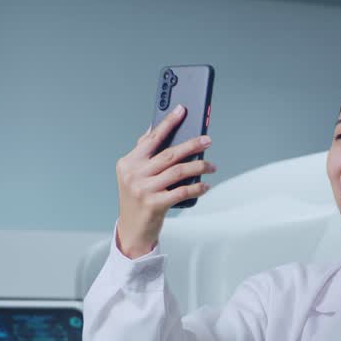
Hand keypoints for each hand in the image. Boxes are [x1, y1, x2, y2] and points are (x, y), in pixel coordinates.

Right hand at [115, 104, 215, 257]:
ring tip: (211, 165)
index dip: (168, 123)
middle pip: (169, 154)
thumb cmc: (138, 199)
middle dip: (191, 145)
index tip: (182, 110)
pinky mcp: (154, 204)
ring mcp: (143, 189)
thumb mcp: (134, 174)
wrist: (133, 230)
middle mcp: (134, 174)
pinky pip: (182, 191)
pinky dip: (197, 187)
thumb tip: (153, 128)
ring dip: (199, 166)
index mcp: (128, 162)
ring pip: (178, 171)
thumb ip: (143, 153)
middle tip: (207, 140)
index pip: (152, 138)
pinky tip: (205, 185)